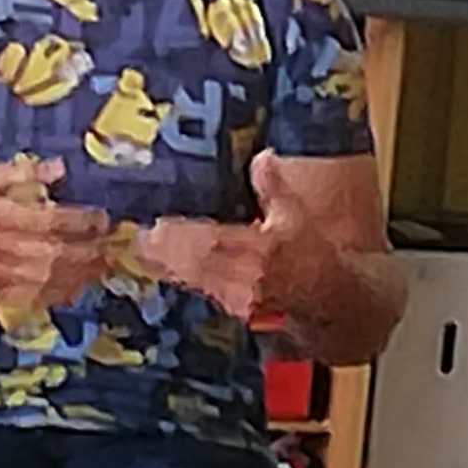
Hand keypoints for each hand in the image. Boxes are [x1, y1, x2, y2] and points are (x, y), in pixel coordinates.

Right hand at [0, 155, 108, 305]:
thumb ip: (22, 173)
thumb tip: (58, 169)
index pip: (50, 220)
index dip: (81, 222)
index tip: (102, 220)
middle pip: (54, 254)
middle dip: (89, 253)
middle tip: (111, 248)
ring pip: (46, 279)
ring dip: (79, 275)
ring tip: (101, 268)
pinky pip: (31, 295)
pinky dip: (56, 292)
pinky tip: (74, 285)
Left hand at [133, 153, 327, 330]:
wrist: (329, 302)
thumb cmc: (312, 257)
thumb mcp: (298, 217)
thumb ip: (275, 188)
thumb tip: (262, 158)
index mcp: (262, 251)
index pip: (210, 242)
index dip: (178, 236)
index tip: (154, 225)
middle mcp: (246, 278)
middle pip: (193, 264)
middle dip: (162, 252)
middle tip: (137, 237)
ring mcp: (238, 297)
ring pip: (193, 279)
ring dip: (167, 265)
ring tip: (143, 250)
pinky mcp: (234, 308)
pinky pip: (201, 290)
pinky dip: (182, 277)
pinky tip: (166, 267)